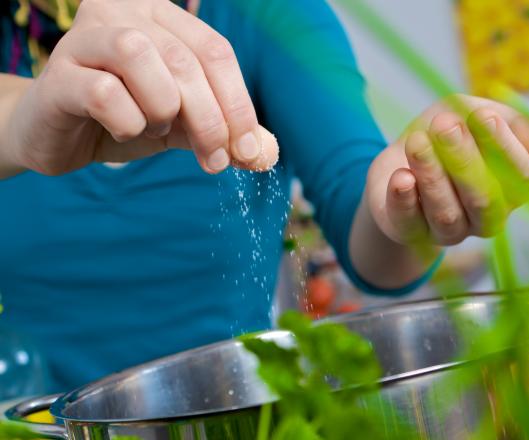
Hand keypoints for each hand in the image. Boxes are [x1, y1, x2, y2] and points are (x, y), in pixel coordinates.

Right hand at [4, 0, 277, 175]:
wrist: (59, 135)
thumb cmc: (124, 119)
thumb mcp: (182, 123)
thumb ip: (221, 131)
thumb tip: (265, 153)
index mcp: (160, 17)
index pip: (215, 51)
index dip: (239, 103)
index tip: (249, 150)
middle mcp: (122, 13)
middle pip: (185, 59)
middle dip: (210, 119)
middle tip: (215, 161)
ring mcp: (84, 38)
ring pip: (141, 57)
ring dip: (162, 109)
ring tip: (154, 129)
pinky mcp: (58, 74)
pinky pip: (104, 93)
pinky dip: (127, 122)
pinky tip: (124, 130)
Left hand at [367, 94, 528, 246]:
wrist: (399, 157)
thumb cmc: (444, 134)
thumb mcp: (472, 114)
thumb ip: (506, 121)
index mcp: (510, 189)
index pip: (518, 176)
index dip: (502, 146)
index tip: (482, 115)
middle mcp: (484, 217)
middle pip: (483, 198)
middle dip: (465, 160)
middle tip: (444, 125)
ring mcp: (448, 231)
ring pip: (446, 213)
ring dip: (432, 176)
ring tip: (416, 142)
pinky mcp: (410, 232)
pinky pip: (409, 223)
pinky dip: (404, 200)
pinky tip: (401, 177)